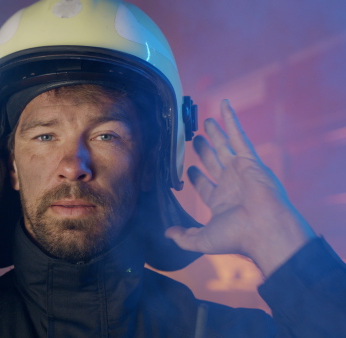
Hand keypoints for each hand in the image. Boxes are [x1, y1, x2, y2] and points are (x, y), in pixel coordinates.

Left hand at [165, 100, 314, 275]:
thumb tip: (167, 233)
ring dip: (216, 134)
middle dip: (204, 151)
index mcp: (221, 202)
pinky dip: (232, 120)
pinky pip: (239, 136)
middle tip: (194, 139)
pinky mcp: (251, 160)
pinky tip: (224, 105)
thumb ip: (184, 236)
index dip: (195, 177)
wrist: (265, 230)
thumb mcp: (202, 240)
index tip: (187, 169)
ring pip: (225, 147)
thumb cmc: (236, 237)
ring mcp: (241, 171)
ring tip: (205, 122)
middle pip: (214, 162)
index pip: (205, 185)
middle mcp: (231, 185)